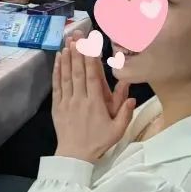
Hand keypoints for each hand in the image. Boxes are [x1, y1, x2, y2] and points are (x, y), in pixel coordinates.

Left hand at [51, 38, 135, 162]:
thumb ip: (125, 112)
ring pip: (66, 76)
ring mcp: (67, 101)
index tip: (91, 45)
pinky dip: (57, 71)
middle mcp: (80, 99)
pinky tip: (58, 59)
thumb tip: (133, 96)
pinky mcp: (57, 105)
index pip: (93, 77)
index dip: (91, 59)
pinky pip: (57, 85)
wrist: (74, 155)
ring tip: (67, 43)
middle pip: (78, 72)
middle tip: (77, 36)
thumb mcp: (118, 130)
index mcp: (96, 104)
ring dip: (67, 58)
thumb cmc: (99, 142)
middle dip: (78, 52)